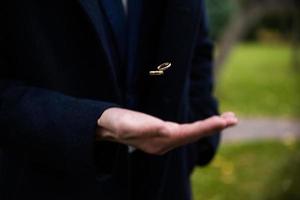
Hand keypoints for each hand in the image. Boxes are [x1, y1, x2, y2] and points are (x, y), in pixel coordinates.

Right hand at [96, 108, 236, 154]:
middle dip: (213, 127)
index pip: (187, 134)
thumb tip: (167, 129)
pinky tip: (208, 121)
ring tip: (228, 118)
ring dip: (210, 126)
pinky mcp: (163, 133)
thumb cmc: (115, 123)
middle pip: (193, 135)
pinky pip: (186, 130)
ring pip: (192, 133)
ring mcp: (164, 139)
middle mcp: (165, 143)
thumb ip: (146, 128)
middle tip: (234, 119)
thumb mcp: (127, 124)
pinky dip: (200, 125)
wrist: (107, 126)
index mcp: (159, 142)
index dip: (205, 127)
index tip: (222, 121)